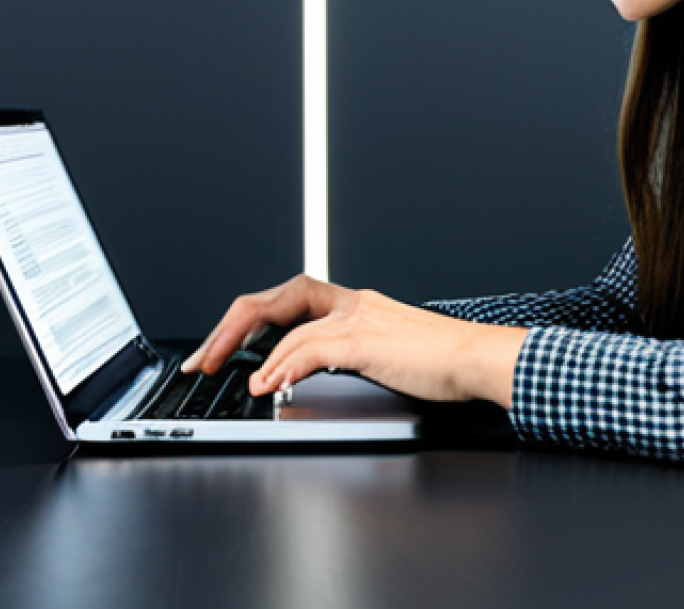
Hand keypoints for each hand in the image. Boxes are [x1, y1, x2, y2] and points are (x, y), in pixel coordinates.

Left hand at [182, 274, 526, 408]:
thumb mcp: (387, 353)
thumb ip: (350, 355)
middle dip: (233, 326)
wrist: (479, 359)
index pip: (290, 297)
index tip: (224, 346)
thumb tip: (308, 375)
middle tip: (203, 359)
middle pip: (278, 298)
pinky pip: (312, 350)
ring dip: (252, 354)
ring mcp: (360, 318)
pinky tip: (268, 386)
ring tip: (226, 377)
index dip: (251, 318)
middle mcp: (353, 303)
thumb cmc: (443, 362)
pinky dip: (284, 366)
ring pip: (290, 326)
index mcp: (356, 304)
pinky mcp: (368, 340)